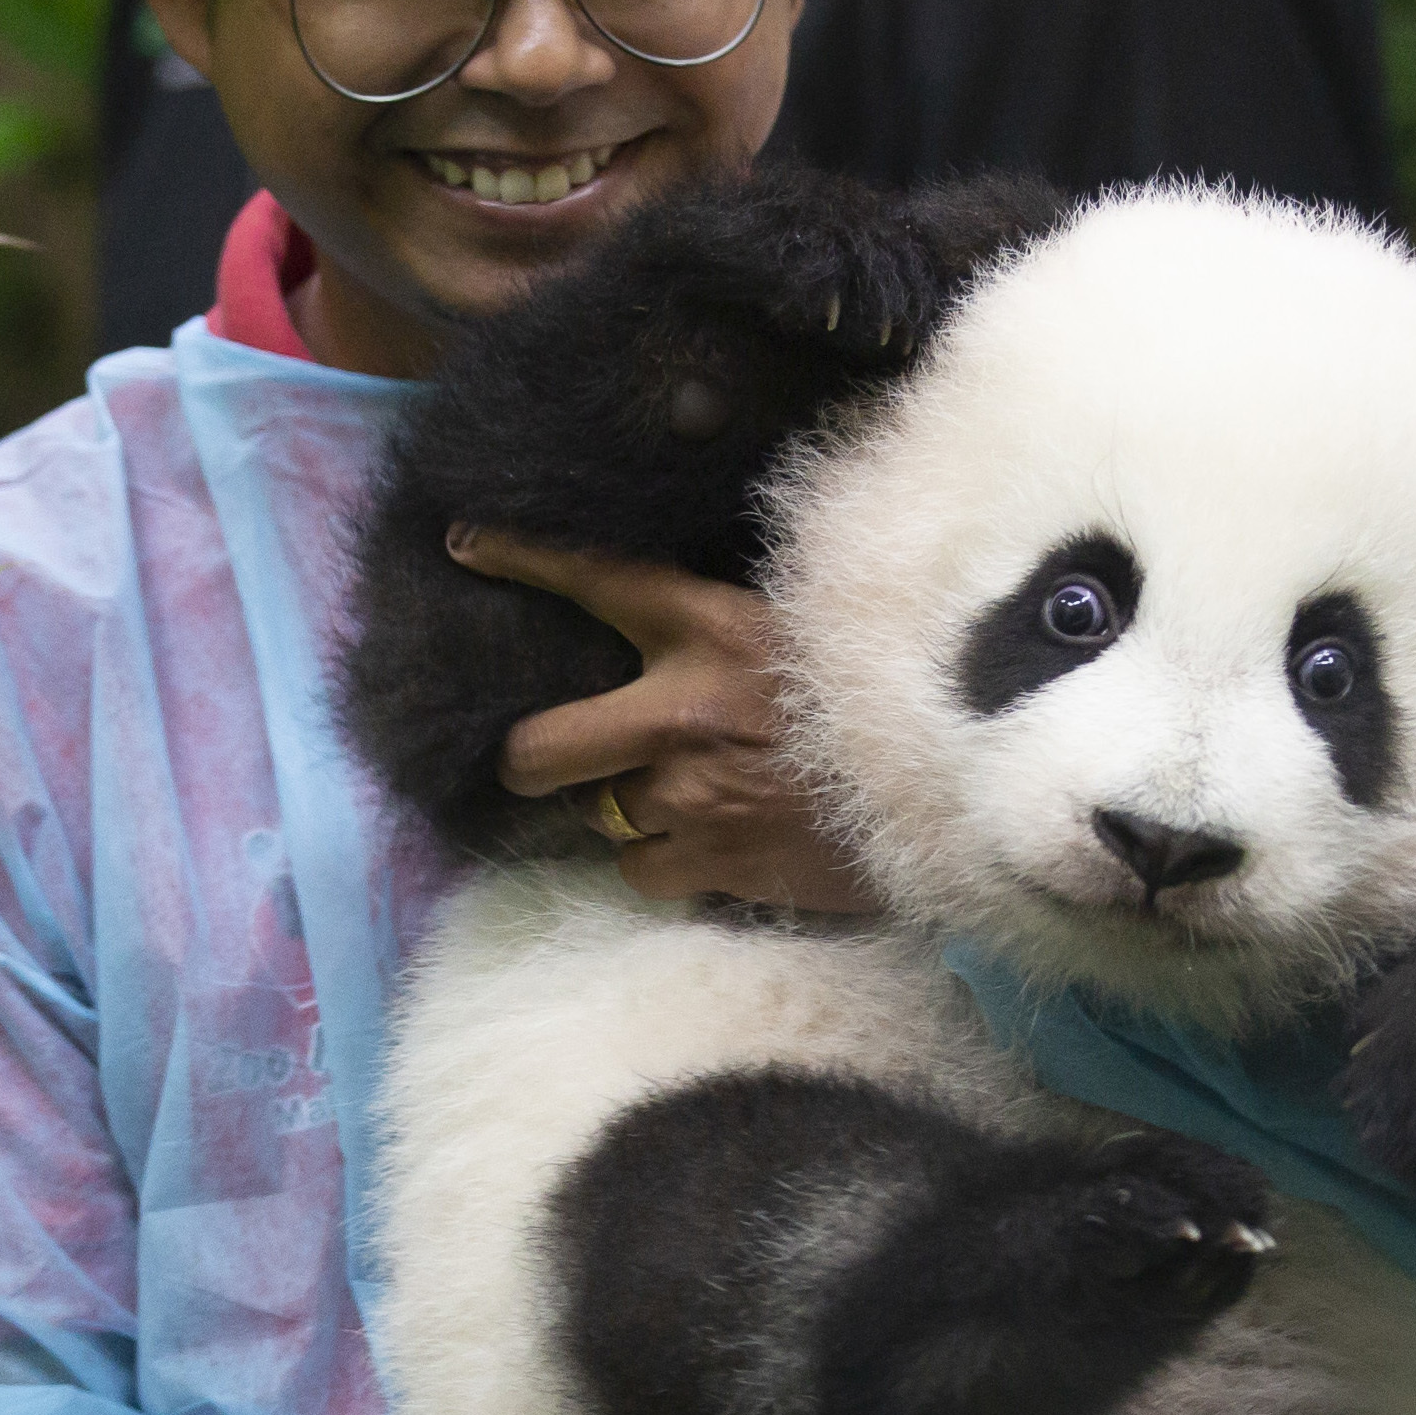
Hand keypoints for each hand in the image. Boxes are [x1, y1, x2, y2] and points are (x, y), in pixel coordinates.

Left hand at [447, 527, 879, 912]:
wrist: (950, 788)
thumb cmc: (884, 698)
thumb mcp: (814, 627)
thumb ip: (736, 623)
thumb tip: (680, 614)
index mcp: (716, 628)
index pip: (597, 578)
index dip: (520, 558)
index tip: (464, 545)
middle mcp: (683, 711)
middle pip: (539, 750)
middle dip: (531, 760)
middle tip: (545, 760)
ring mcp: (691, 795)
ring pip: (598, 816)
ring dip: (625, 811)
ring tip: (678, 799)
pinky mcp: (714, 863)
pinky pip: (644, 869)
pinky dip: (664, 861)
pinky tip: (708, 842)